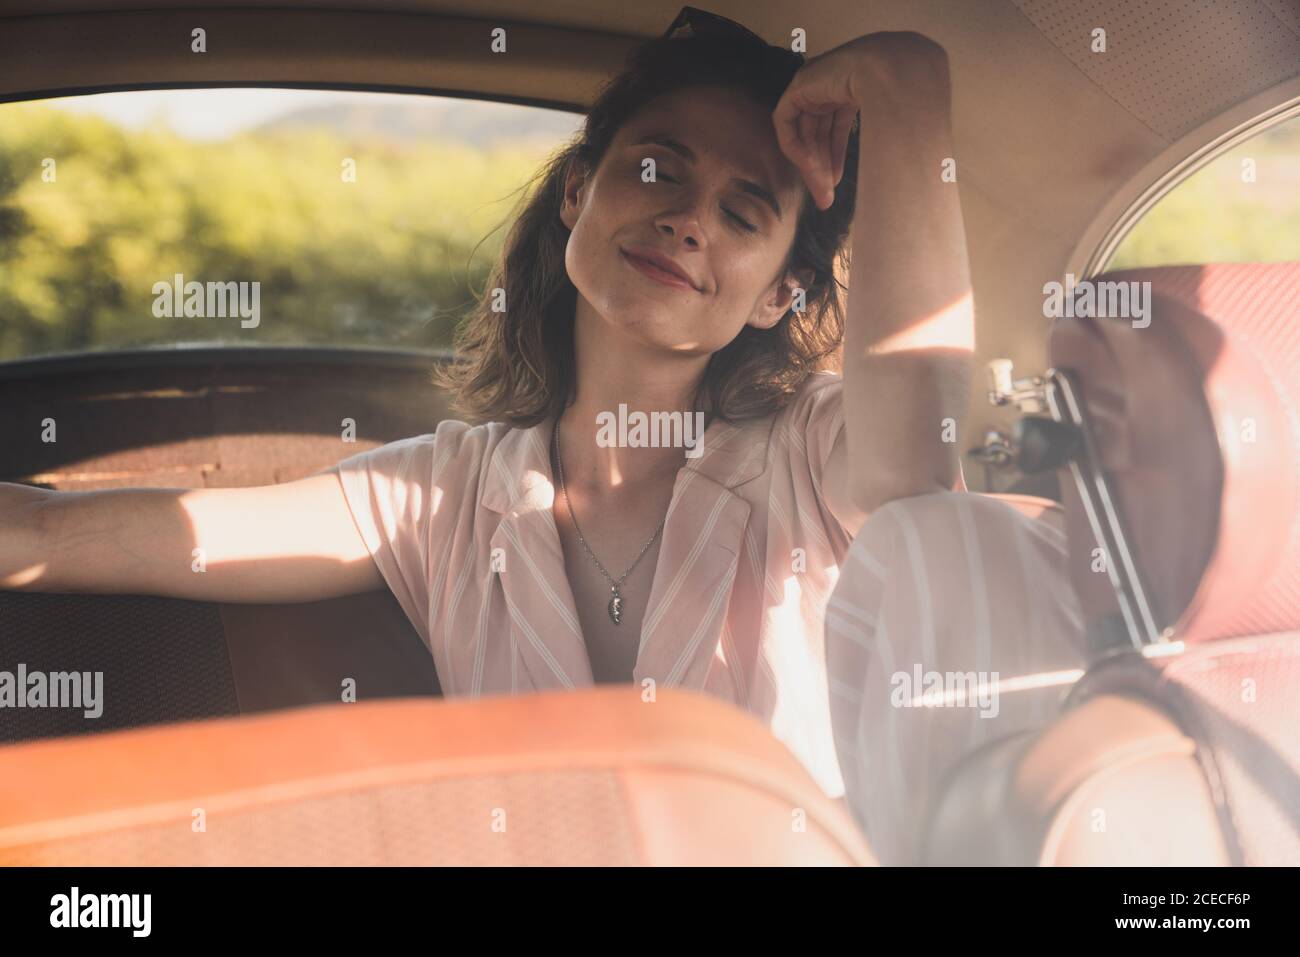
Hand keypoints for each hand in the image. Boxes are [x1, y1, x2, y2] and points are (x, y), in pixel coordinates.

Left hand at [773, 31, 950, 209]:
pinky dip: (795, 146)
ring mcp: (814, 84)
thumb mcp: (888, 127)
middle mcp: (831, 85)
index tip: (837, 182)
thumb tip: (894, 177)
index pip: (835, 126)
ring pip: (804, 132)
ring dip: (812, 165)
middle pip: (819, 133)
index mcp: (853, 87)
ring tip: (821, 191)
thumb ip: (881, 144)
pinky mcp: (799, 86)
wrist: (895, 74)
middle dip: (822, 167)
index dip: (834, 156)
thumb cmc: (904, 98)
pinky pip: (785, 122)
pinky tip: (810, 167)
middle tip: (825, 198)